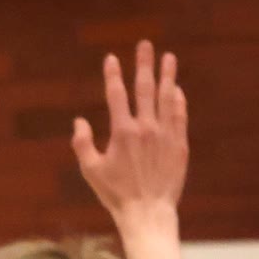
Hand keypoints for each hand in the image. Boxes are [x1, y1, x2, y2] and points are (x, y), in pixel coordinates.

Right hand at [73, 40, 187, 222]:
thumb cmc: (116, 195)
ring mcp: (165, 133)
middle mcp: (145, 127)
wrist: (148, 213)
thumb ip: (82, 144)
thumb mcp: (91, 172)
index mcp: (122, 132)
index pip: (116, 95)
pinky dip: (178, 100)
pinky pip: (179, 114)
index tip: (111, 59)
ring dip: (167, 75)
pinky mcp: (179, 143)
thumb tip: (79, 122)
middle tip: (145, 45)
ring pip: (167, 96)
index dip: (113, 75)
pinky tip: (176, 90)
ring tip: (168, 58)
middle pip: (145, 87)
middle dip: (144, 64)